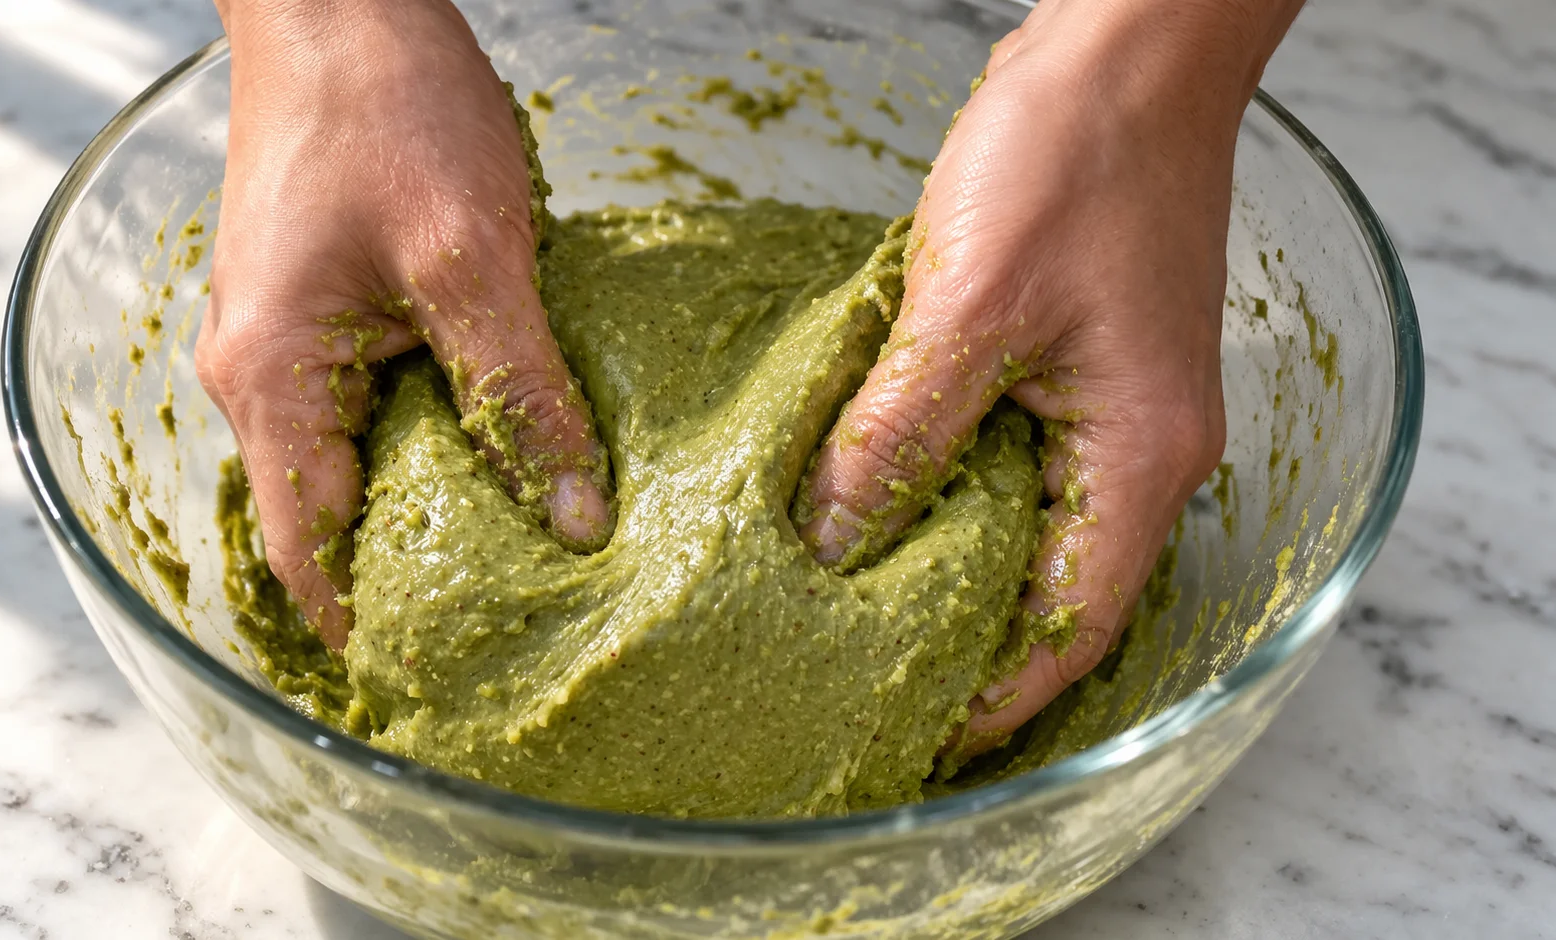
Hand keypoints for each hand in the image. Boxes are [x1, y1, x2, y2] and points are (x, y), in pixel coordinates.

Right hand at [196, 0, 610, 648]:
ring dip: (428, 498)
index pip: (312, 551)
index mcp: (272, 380)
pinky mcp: (315, 307)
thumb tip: (578, 520)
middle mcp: (256, 376)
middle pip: (330, 514)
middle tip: (519, 613)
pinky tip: (497, 438)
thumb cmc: (390, 111)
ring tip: (524, 540)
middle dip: (417, 567)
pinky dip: (424, 434)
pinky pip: (363, 403)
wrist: (341, 4)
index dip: (376, 623)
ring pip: (351, 459)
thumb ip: (524, 396)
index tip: (454, 675)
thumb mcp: (476, 262)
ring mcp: (281, 340)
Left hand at [796, 0, 1302, 756]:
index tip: (913, 737)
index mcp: (1142, 457)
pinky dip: (951, 487)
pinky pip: (1014, 458)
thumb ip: (897, 434)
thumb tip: (834, 542)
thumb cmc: (1074, 159)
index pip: (1068, 625)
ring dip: (950, 566)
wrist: (1127, 51)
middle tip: (867, 682)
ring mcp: (1115, 407)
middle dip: (965, 643)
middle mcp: (1143, 450)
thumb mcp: (968, 307)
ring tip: (860, 612)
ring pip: (1028, 525)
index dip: (992, 695)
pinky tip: (881, 495)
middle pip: (1053, 588)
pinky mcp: (1079, 364)